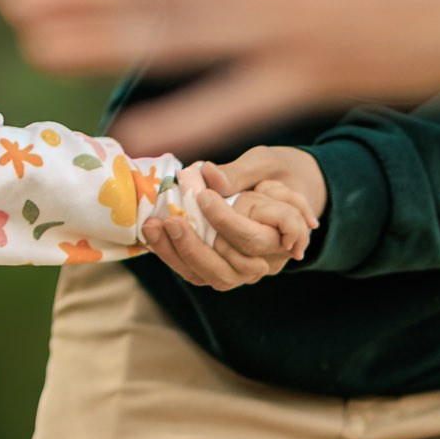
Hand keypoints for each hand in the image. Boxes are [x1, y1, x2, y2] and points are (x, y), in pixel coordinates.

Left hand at [142, 154, 320, 289]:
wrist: (285, 187)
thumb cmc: (278, 172)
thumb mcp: (266, 162)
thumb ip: (239, 172)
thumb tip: (208, 174)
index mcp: (286, 234)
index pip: (254, 238)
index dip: (227, 221)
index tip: (203, 196)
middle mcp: (268, 259)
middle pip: (234, 266)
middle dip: (199, 246)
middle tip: (172, 220)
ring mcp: (246, 270)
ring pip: (215, 276)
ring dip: (181, 254)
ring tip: (154, 227)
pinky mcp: (223, 270)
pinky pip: (197, 274)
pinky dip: (173, 256)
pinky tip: (152, 233)